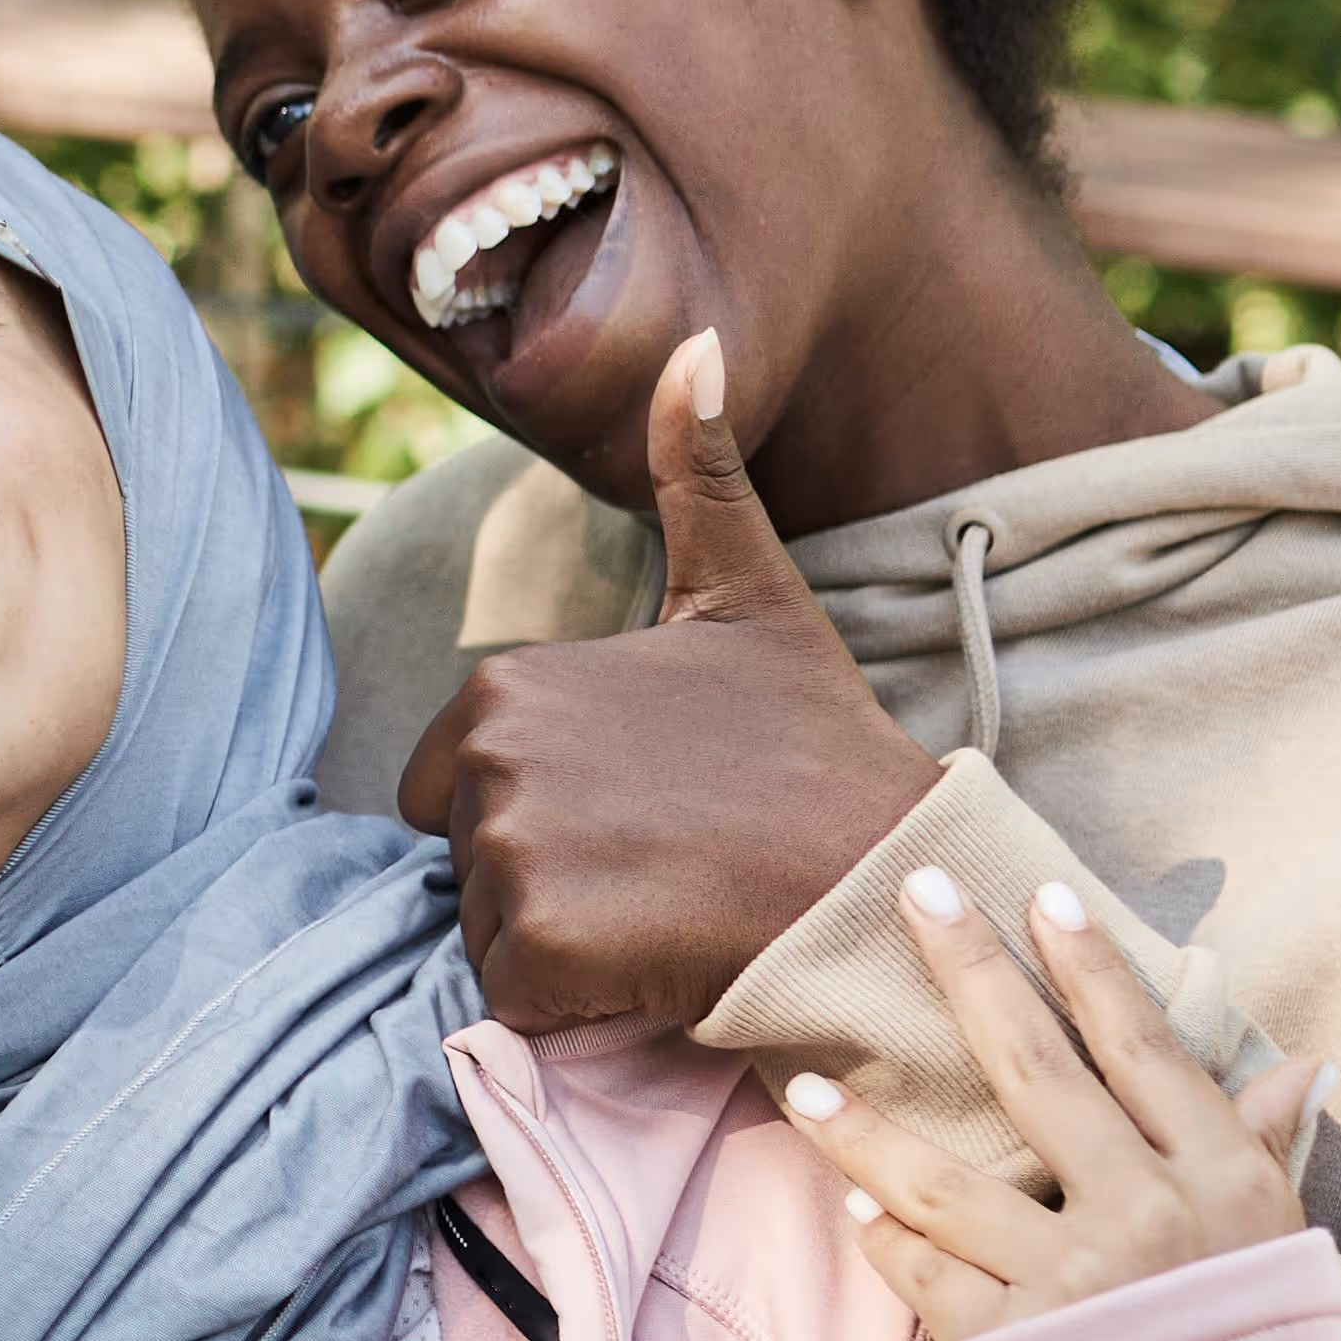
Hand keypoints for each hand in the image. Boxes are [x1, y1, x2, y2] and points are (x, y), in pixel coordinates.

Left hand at [399, 329, 942, 1034]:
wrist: (881, 874)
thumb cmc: (814, 746)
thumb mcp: (750, 595)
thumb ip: (696, 473)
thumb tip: (693, 339)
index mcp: (509, 683)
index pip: (459, 782)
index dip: (552, 808)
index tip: (647, 805)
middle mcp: (491, 759)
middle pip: (467, 856)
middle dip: (544, 874)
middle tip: (659, 860)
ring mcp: (509, 851)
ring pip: (489, 929)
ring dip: (562, 939)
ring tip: (664, 905)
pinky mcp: (536, 944)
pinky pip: (514, 997)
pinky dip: (572, 1001)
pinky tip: (653, 958)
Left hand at [782, 867, 1324, 1340]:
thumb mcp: (1280, 1247)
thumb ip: (1264, 1150)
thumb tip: (1299, 1065)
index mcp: (1224, 1182)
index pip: (1146, 1048)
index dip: (1092, 966)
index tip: (1040, 892)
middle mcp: (1149, 1219)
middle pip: (1037, 1071)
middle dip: (971, 971)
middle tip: (914, 893)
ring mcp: (1074, 1284)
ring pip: (942, 1181)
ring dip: (864, 1130)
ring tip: (803, 1085)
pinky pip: (926, 1275)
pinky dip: (888, 1242)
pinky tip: (856, 1210)